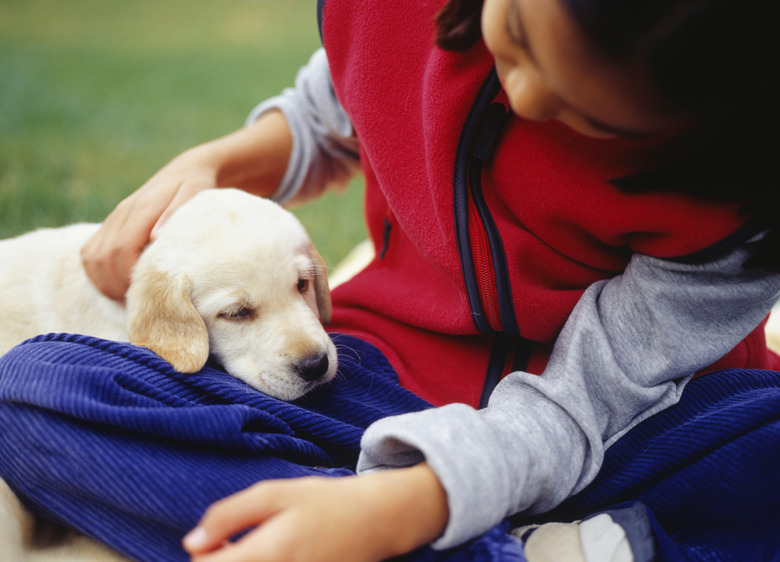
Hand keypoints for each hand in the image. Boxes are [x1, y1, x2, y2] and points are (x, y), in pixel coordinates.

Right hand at [80, 147, 218, 300]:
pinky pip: (90, 253)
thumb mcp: (196, 195)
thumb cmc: (197, 187)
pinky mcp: (110, 225)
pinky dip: (98, 274)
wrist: (187, 171)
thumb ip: (176, 214)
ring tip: (129, 298)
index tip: (147, 292)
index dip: (128, 276)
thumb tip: (156, 238)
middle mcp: (121, 213)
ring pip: (91, 257)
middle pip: (102, 257)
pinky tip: (119, 286)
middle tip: (140, 302)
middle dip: (117, 285)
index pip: (121, 249)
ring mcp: (113, 219)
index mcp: (141, 209)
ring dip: (105, 283)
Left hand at [182, 464, 449, 561]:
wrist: (377, 521)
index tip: (215, 541)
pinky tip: (274, 557)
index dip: (203, 556)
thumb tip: (190, 543)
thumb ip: (229, 515)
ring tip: (257, 552)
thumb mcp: (276, 493)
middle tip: (234, 545)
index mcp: (268, 553)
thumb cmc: (324, 502)